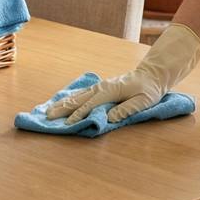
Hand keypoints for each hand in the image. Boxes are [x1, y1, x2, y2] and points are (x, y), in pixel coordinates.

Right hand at [45, 23, 199, 124]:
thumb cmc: (148, 89)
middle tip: (47, 116)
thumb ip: (126, 109)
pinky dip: (71, 98)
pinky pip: (82, 94)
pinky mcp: (102, 87)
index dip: (78, 115)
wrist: (152, 74)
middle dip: (63, 108)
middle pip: (79, 99)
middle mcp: (102, 87)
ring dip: (63, 103)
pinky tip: (64, 102)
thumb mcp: (142, 101)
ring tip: (49, 110)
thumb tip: (109, 118)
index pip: (90, 105)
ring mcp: (101, 86)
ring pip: (78, 96)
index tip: (67, 125)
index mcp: (110, 91)